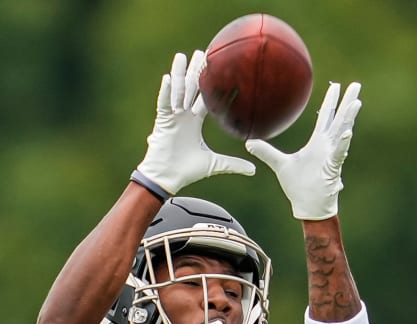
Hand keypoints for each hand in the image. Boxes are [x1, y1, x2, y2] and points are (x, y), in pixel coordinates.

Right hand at [135, 51, 254, 195]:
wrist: (168, 178)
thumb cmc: (187, 170)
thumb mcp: (214, 165)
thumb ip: (233, 164)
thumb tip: (254, 170)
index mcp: (194, 121)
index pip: (204, 98)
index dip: (210, 85)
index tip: (217, 70)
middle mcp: (183, 115)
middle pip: (190, 88)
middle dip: (195, 70)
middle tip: (203, 53)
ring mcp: (172, 117)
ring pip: (176, 91)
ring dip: (179, 74)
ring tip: (181, 57)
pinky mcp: (162, 122)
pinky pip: (163, 103)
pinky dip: (166, 91)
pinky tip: (169, 78)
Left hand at [246, 82, 361, 219]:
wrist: (307, 206)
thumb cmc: (298, 187)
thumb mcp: (280, 165)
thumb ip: (267, 152)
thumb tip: (248, 142)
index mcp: (318, 143)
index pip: (325, 117)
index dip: (330, 102)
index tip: (336, 86)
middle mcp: (327, 147)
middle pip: (339, 120)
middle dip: (347, 102)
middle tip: (356, 85)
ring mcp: (331, 156)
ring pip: (342, 133)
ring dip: (349, 118)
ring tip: (356, 102)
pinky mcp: (332, 168)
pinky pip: (338, 154)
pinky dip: (342, 144)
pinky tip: (347, 133)